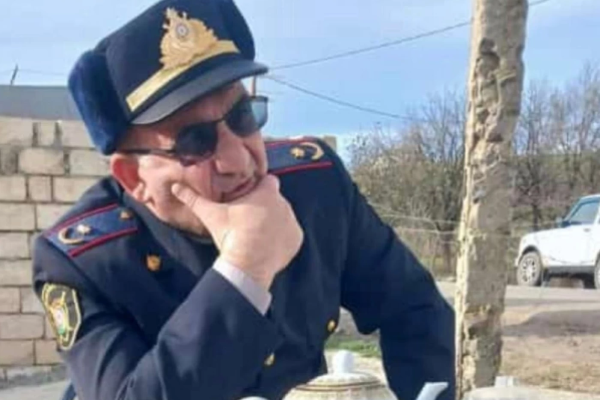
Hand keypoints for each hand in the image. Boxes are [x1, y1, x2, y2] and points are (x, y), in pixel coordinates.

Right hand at [171, 175, 303, 289]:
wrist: (247, 265)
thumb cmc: (231, 234)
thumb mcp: (211, 214)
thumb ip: (194, 198)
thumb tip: (176, 185)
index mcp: (267, 192)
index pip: (268, 181)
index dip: (259, 187)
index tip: (250, 197)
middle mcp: (284, 204)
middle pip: (275, 199)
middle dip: (266, 206)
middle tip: (249, 218)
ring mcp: (292, 222)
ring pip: (284, 216)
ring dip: (274, 221)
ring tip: (257, 233)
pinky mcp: (297, 239)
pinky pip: (290, 234)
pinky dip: (282, 237)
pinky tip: (267, 244)